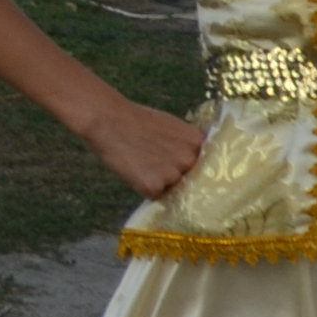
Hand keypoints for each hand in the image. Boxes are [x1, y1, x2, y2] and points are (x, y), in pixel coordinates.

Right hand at [80, 100, 206, 201]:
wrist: (110, 120)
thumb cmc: (140, 121)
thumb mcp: (175, 127)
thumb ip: (188, 144)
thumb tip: (197, 160)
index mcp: (198, 142)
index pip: (207, 164)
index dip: (194, 167)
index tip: (188, 169)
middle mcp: (190, 159)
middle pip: (191, 178)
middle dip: (178, 175)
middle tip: (156, 162)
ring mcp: (173, 174)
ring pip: (173, 188)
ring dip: (161, 183)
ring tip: (144, 164)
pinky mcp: (154, 186)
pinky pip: (155, 195)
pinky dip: (146, 188)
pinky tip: (136, 172)